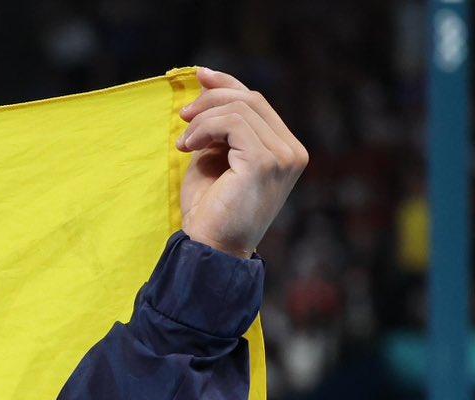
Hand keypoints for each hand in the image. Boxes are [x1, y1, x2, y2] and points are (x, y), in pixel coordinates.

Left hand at [176, 66, 307, 259]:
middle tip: (183, 116)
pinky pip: (233, 123)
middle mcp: (292, 151)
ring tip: (184, 142)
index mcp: (284, 150)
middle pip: (251, 99)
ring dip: (204, 119)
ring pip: (242, 108)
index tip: (200, 76)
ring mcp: (284, 156)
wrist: (210, 249)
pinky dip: (205, 128)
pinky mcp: (267, 161)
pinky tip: (188, 147)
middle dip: (212, 99)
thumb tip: (207, 82)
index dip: (228, 84)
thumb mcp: (213, 158)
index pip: (258, 103)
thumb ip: (218, 127)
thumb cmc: (209, 210)